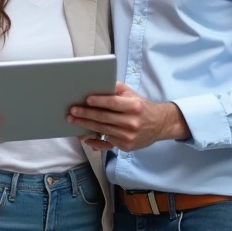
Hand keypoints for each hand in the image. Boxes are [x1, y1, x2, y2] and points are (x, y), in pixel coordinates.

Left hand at [67, 82, 188, 151]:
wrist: (160, 125)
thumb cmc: (141, 107)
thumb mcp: (132, 94)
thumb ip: (116, 89)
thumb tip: (97, 84)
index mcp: (134, 106)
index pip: (113, 103)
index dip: (98, 101)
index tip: (86, 100)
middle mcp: (132, 122)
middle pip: (104, 118)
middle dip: (85, 115)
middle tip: (72, 112)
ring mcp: (129, 136)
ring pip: (102, 130)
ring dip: (85, 126)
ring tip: (73, 121)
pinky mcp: (126, 146)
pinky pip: (106, 142)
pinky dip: (94, 140)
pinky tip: (84, 136)